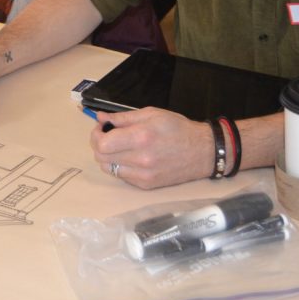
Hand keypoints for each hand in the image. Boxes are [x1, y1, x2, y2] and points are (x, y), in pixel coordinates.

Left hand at [89, 107, 214, 188]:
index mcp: (141, 138)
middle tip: (107, 135)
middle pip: (101, 157)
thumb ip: (123, 117)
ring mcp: (143, 175)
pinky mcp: (146, 185)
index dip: (96, 134)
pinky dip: (120, 166)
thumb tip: (101, 118)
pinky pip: (121, 176)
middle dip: (98, 144)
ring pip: (108, 168)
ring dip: (107, 156)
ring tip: (118, 146)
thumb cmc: (178, 128)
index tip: (102, 127)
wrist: (203, 152)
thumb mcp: (152, 114)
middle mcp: (140, 160)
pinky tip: (130, 157)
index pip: (102, 144)